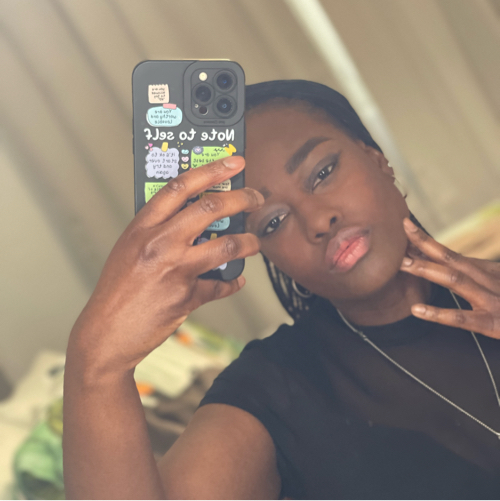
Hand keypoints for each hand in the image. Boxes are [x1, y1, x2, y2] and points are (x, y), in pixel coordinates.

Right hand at [69, 156, 262, 374]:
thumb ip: (157, 230)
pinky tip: (235, 280)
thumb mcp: (129, 249)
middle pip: (209, 209)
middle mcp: (159, 243)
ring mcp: (174, 270)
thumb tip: (193, 218)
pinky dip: (231, 282)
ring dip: (247, 242)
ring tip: (254, 241)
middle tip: (254, 197)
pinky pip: (219, 285)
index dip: (211, 170)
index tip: (232, 162)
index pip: (180, 187)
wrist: (106, 333)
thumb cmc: (116, 291)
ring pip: (225, 246)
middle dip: (241, 198)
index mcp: (141, 227)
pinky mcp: (186, 296)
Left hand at [399, 217, 499, 338]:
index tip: (407, 229)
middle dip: (425, 244)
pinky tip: (416, 310)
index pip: (452, 254)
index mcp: (488, 271)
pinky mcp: (493, 323)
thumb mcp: (496, 283)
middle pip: (452, 258)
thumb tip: (449, 267)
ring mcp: (491, 300)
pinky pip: (462, 318)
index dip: (428, 243)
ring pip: (455, 280)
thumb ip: (476, 276)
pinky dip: (438, 314)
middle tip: (401, 231)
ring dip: (428, 270)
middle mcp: (488, 280)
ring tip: (403, 264)